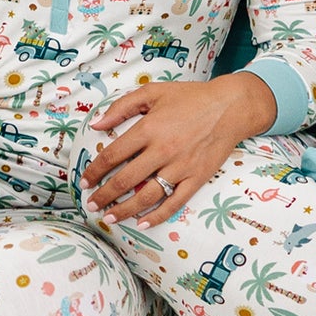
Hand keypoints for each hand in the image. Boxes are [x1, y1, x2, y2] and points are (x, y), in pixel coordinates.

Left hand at [79, 74, 274, 225]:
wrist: (230, 107)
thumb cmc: (190, 97)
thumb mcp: (153, 92)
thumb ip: (122, 107)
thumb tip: (97, 125)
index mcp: (149, 128)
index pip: (113, 155)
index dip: (95, 170)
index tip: (84, 181)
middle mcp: (162, 150)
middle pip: (125, 180)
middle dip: (104, 196)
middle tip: (91, 205)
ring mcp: (181, 167)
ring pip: (147, 196)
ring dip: (125, 210)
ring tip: (109, 218)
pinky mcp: (197, 178)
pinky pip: (174, 202)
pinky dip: (157, 215)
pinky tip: (143, 223)